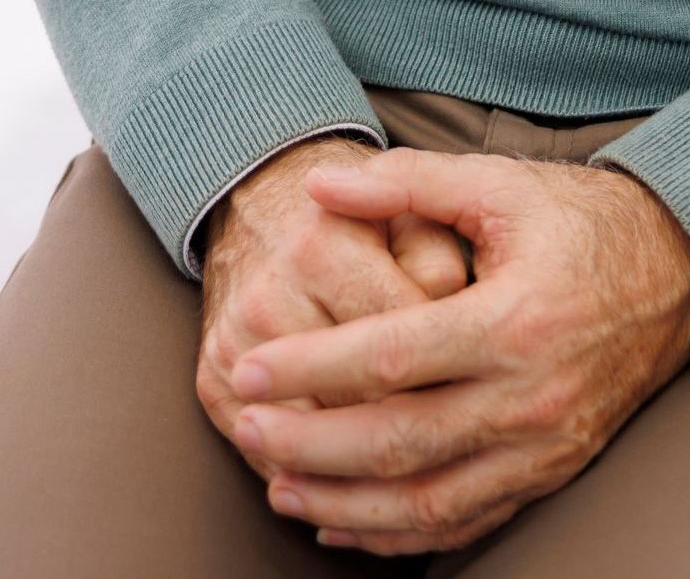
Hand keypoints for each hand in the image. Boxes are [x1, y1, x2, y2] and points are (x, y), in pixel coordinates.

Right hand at [195, 136, 469, 482]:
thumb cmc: (361, 222)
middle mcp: (267, 296)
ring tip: (416, 462)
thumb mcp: (409, 216)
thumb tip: (456, 337)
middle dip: (414, 420)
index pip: (398, 341)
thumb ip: (441, 263)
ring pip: (317, 439)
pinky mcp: (212, 382)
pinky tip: (362, 479)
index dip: (448, 368)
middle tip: (455, 430)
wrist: (266, 210)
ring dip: (367, 461)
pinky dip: (319, 478)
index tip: (477, 382)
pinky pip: (273, 458)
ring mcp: (233, 345)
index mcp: (322, 245)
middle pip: (357, 398)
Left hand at [227, 147, 689, 556]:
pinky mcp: (553, 471)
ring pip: (426, 500)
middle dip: (309, 443)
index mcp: (514, 319)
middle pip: (398, 441)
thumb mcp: (499, 182)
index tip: (247, 367)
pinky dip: (397, 532)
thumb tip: (321, 183)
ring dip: (342, 502)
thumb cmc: (582, 219)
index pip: (389, 358)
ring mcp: (545, 445)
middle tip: (245, 426)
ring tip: (277, 484)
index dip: (310, 368)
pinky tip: (344, 523)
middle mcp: (530, 395)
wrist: (680, 267)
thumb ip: (409, 182)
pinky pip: (465, 522)